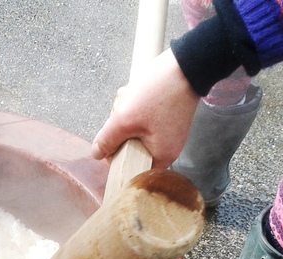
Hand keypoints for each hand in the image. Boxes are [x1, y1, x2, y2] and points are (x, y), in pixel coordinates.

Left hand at [91, 49, 199, 168]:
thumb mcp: (124, 120)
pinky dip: (136, 106)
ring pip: (134, 129)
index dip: (116, 156)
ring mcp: (167, 131)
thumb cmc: (159, 94)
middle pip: (131, 147)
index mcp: (162, 156)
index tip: (110, 141)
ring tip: (131, 97)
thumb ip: (107, 140)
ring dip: (126, 113)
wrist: (185, 64)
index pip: (131, 169)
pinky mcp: (166, 117)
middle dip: (121, 128)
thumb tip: (97, 154)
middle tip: (124, 111)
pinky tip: (137, 92)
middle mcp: (168, 148)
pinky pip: (142, 117)